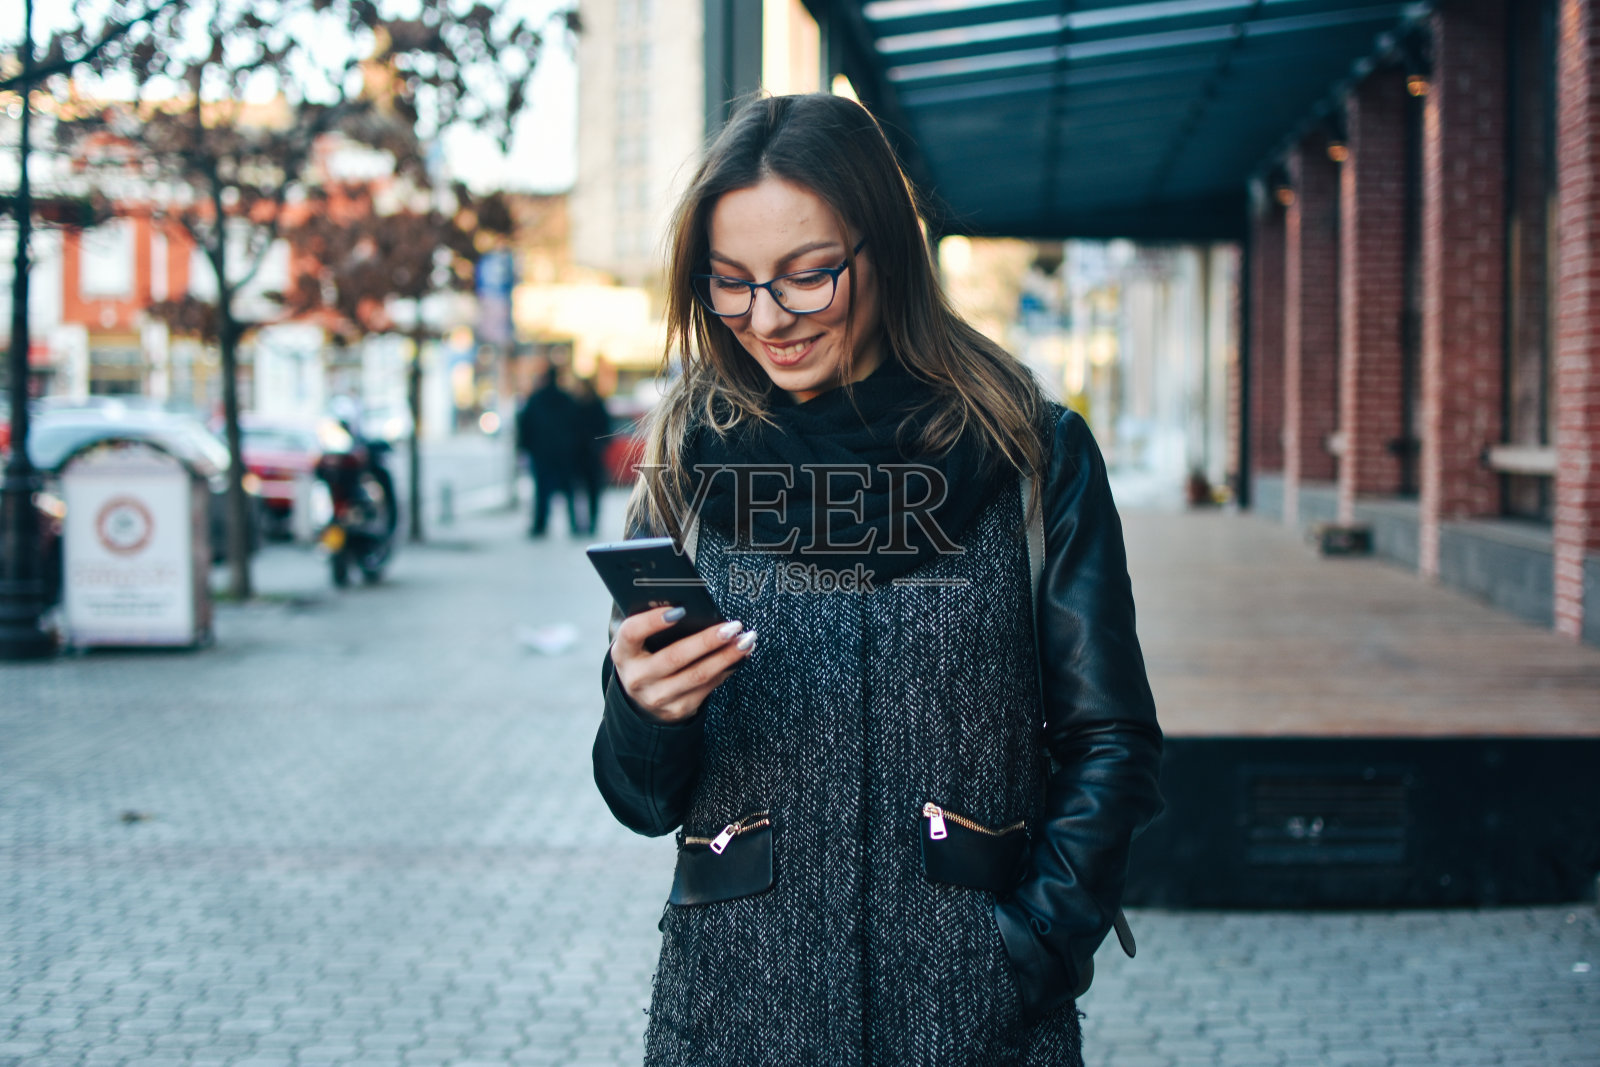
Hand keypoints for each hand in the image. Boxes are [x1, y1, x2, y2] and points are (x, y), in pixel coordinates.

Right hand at [611, 607, 756, 722]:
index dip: (653, 621)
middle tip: (733, 626)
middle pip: (675, 657)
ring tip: (746, 640)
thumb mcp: (641, 642)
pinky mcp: (678, 708)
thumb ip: (658, 622)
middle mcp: (637, 677)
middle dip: (707, 640)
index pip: (632, 633)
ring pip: (698, 675)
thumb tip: (694, 597)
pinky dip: (728, 669)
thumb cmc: (647, 656)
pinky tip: (741, 656)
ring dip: (727, 656)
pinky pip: (708, 687)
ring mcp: (657, 697)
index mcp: (623, 653)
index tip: (680, 610)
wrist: (642, 700)